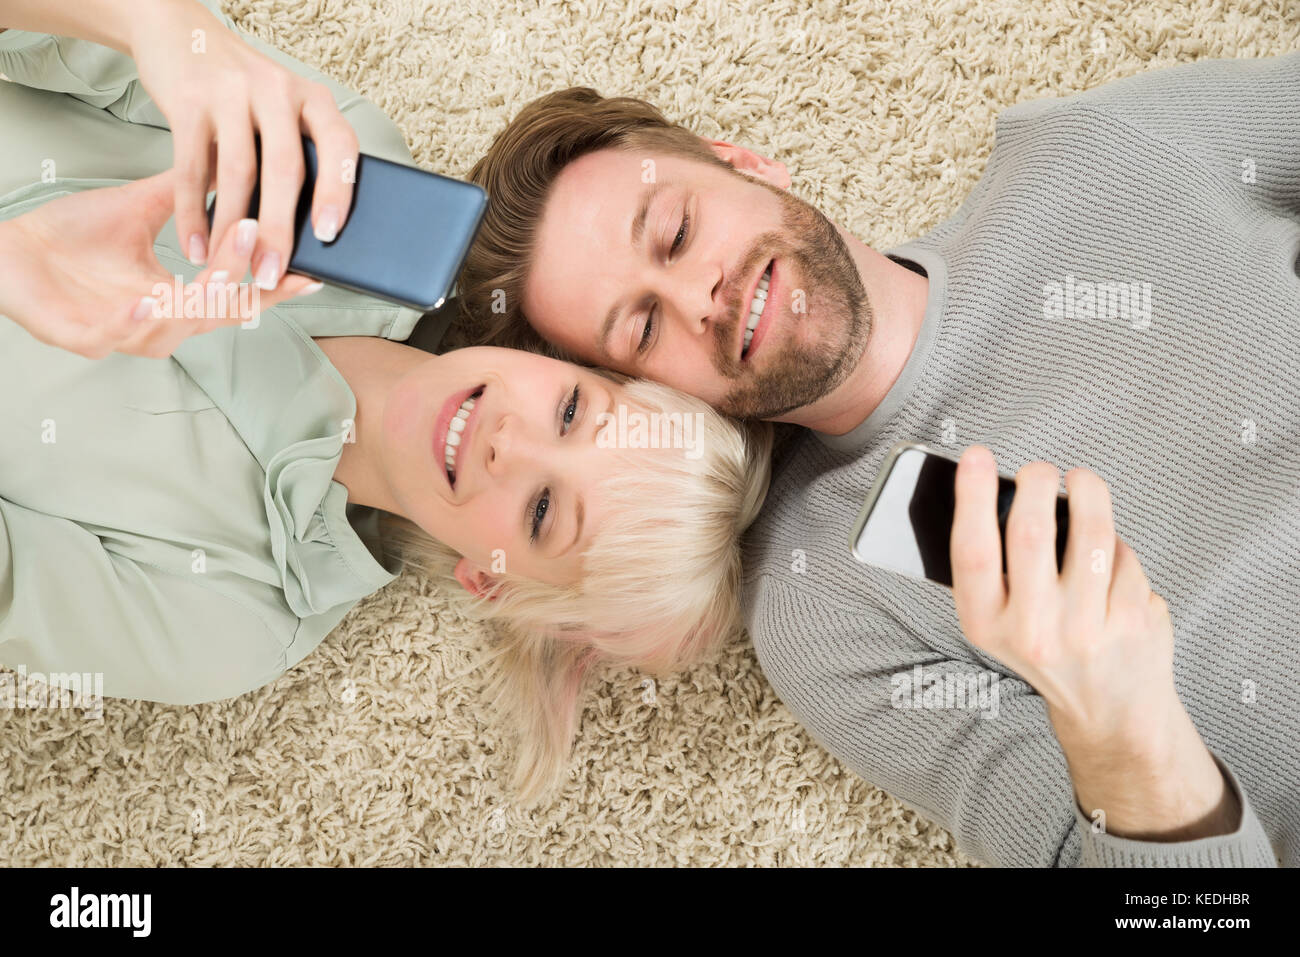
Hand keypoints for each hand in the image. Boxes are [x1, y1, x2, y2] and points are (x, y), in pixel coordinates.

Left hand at [0, 171, 321, 358]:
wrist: (7, 252)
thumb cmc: (69, 238)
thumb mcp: (139, 209)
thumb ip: (187, 194)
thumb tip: (235, 167)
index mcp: (177, 298)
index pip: (239, 295)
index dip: (274, 284)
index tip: (308, 268)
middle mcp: (159, 323)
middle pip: (219, 312)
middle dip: (244, 279)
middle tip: (261, 240)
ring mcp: (123, 334)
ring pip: (176, 328)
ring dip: (199, 299)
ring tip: (219, 269)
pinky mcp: (83, 337)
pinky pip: (117, 336)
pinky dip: (136, 321)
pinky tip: (150, 301)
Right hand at [126, 0, 358, 286]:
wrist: (180, 35)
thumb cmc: (242, 94)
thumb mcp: (281, 113)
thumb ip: (296, 157)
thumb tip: (306, 239)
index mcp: (313, 99)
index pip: (340, 145)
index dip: (338, 190)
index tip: (329, 234)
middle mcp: (278, 90)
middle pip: (285, 169)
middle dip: (280, 230)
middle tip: (271, 275)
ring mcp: (232, 91)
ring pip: (238, 173)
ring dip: (233, 231)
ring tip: (228, 270)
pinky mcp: (188, 99)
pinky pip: (190, 167)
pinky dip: (192, 213)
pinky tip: (194, 244)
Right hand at [949, 445, 1235, 839]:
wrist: (1110, 711)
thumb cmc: (1046, 650)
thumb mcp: (998, 622)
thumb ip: (992, 568)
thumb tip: (998, 494)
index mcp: (987, 624)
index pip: (973, 550)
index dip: (972, 496)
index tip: (977, 456)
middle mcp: (1034, 630)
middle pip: (1032, 531)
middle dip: (1037, 481)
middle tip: (1040, 470)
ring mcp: (1087, 627)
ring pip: (1090, 533)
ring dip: (1088, 493)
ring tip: (1082, 482)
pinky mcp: (1132, 620)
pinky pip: (1124, 556)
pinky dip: (1116, 544)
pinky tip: (1107, 554)